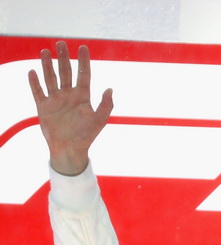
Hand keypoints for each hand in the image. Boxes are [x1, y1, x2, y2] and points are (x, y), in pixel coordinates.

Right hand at [28, 41, 112, 175]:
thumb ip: (106, 105)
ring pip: (51, 78)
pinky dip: (35, 82)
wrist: (69, 149)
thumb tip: (110, 89)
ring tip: (45, 51)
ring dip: (48, 65)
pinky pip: (38, 91)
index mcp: (83, 97)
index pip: (84, 74)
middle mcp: (69, 95)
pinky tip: (32, 71)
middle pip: (66, 72)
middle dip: (63, 57)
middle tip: (61, 43)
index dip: (84, 61)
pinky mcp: (44, 107)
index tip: (83, 47)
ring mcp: (56, 100)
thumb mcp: (100, 120)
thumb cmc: (86, 135)